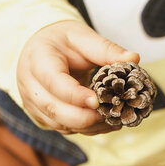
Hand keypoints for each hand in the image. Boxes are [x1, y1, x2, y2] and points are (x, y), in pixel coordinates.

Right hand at [17, 20, 139, 134]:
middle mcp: (30, 85)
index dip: (75, 95)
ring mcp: (34, 103)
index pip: (53, 82)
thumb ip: (106, 49)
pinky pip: (64, 128)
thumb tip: (134, 58)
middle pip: (53, 109)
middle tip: (110, 115)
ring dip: (88, 126)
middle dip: (83, 117)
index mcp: (38, 60)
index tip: (97, 100)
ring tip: (115, 120)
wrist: (39, 48)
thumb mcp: (82, 36)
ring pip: (59, 123)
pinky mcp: (43, 115)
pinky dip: (86, 129)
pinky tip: (107, 123)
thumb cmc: (61, 41)